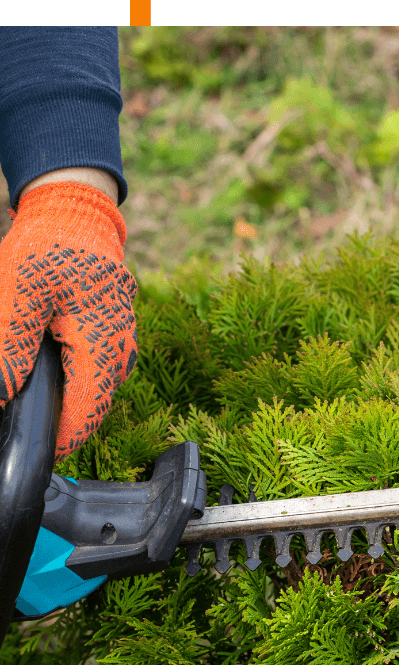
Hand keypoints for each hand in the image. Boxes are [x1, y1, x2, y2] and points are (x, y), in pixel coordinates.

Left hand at [0, 179, 136, 459]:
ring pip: (94, 394)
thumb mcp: (16, 291)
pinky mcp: (113, 340)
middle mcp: (120, 352)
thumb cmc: (48, 247)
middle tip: (25, 424)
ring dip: (67, 404)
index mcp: (102, 345)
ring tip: (32, 400)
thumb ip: (10, 346)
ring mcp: (121, 347)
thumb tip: (2, 398)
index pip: (86, 412)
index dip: (61, 439)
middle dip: (61, 423)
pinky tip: (46, 375)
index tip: (33, 450)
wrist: (75, 214)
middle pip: (91, 409)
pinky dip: (72, 384)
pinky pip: (95, 375)